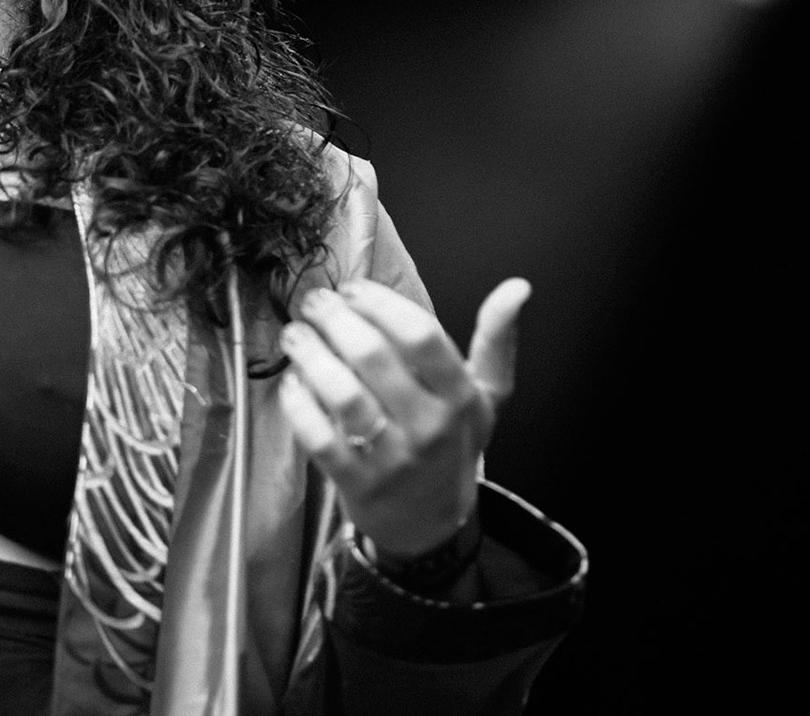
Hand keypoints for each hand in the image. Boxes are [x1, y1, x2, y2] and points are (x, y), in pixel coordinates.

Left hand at [278, 277, 529, 558]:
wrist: (432, 524)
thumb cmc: (453, 443)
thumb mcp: (486, 395)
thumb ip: (497, 340)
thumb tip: (518, 286)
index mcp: (460, 397)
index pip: (421, 336)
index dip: (380, 304)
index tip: (352, 288)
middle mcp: (429, 426)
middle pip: (373, 356)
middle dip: (335, 319)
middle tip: (314, 303)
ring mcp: (392, 457)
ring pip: (342, 393)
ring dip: (310, 355)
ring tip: (296, 335)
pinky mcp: (356, 482)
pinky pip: (318, 436)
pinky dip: (298, 404)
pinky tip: (291, 383)